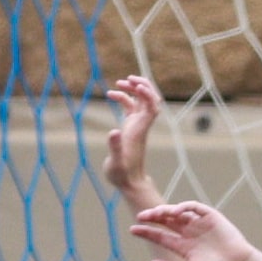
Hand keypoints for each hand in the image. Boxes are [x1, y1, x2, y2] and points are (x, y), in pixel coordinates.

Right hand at [101, 75, 163, 208]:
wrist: (129, 181)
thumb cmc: (122, 174)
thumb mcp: (116, 162)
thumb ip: (115, 147)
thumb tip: (112, 132)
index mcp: (139, 130)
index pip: (150, 106)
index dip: (147, 93)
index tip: (135, 85)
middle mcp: (140, 124)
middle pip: (149, 99)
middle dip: (142, 86)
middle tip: (128, 79)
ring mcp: (136, 125)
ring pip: (140, 101)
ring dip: (132, 89)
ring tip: (118, 83)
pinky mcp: (130, 127)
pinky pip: (129, 107)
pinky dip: (123, 98)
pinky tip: (111, 95)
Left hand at [129, 201, 256, 260]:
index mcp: (182, 246)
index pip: (160, 236)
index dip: (146, 232)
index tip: (132, 229)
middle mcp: (189, 233)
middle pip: (166, 222)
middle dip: (153, 218)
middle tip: (141, 216)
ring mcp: (199, 224)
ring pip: (178, 213)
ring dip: (166, 211)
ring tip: (155, 213)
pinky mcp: (211, 217)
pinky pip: (195, 207)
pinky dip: (185, 206)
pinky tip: (176, 211)